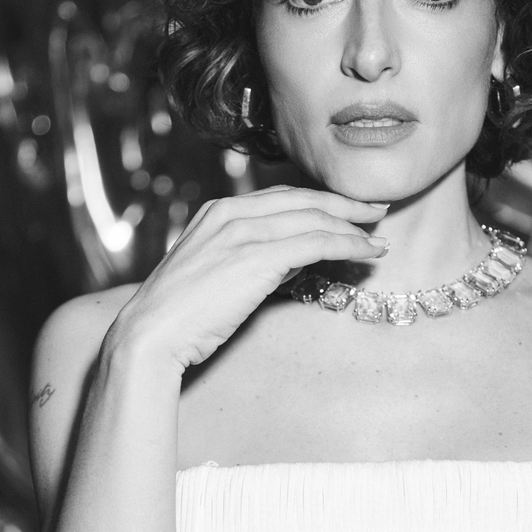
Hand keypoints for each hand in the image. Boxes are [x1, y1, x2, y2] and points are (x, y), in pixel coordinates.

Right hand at [110, 186, 388, 372]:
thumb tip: (293, 262)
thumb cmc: (182, 314)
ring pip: (315, 219)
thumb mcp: (216, 273)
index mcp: (219, 211)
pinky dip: (349, 244)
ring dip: (354, 227)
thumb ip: (253, 260)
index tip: (349, 208)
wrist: (152, 334)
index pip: (283, 196)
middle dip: (346, 204)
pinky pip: (317, 243)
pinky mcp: (258, 258)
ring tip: (380, 237)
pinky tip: (368, 252)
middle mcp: (232, 213)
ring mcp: (244, 233)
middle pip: (304, 199)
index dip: (321, 200)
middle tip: (378, 210)